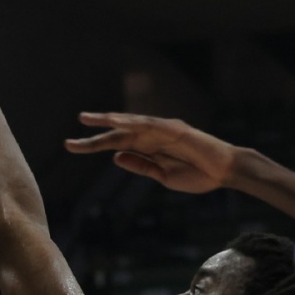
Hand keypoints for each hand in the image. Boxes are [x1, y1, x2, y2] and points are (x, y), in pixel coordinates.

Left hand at [64, 113, 237, 193]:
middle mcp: (152, 136)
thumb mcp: (161, 175)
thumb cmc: (196, 175)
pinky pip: (151, 124)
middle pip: (118, 132)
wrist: (223, 173)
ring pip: (131, 123)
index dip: (93, 145)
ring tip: (88, 120)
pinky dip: (134, 122)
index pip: (115, 144)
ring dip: (110, 121)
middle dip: (95, 131)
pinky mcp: (176, 129)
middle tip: (72, 132)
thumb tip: (115, 156)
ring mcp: (163, 131)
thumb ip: (140, 165)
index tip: (72, 146)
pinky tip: (118, 122)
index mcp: (147, 148)